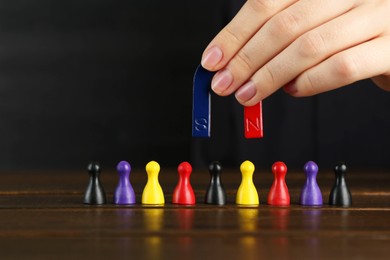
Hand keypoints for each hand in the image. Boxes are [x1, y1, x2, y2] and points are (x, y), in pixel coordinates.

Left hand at [201, 0, 389, 105]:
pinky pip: (341, 68)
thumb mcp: (315, 18)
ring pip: (309, 46)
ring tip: (249, 93)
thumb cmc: (351, 31)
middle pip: (284, 25)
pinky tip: (292, 90)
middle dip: (246, 60)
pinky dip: (308, 83)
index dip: (235, 34)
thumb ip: (279, 32)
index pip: (266, 2)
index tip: (213, 60)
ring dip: (269, 76)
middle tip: (225, 84)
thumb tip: (232, 59)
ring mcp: (376, 15)